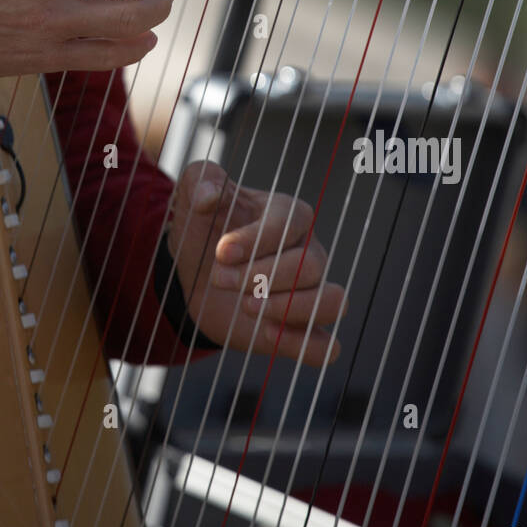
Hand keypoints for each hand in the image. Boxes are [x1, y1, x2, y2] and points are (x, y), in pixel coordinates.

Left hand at [167, 162, 345, 365]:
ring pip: (331, 302)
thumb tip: (208, 196)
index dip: (256, 240)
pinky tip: (266, 335)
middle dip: (261, 276)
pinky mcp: (300, 330)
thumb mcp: (194, 192)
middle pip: (310, 265)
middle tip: (218, 278)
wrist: (195, 272)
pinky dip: (304, 345)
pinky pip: (325, 346)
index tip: (220, 252)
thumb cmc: (204, 226)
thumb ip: (200, 180)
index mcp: (289, 214)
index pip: (289, 225)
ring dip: (291, 309)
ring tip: (247, 308)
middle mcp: (309, 251)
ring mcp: (309, 292)